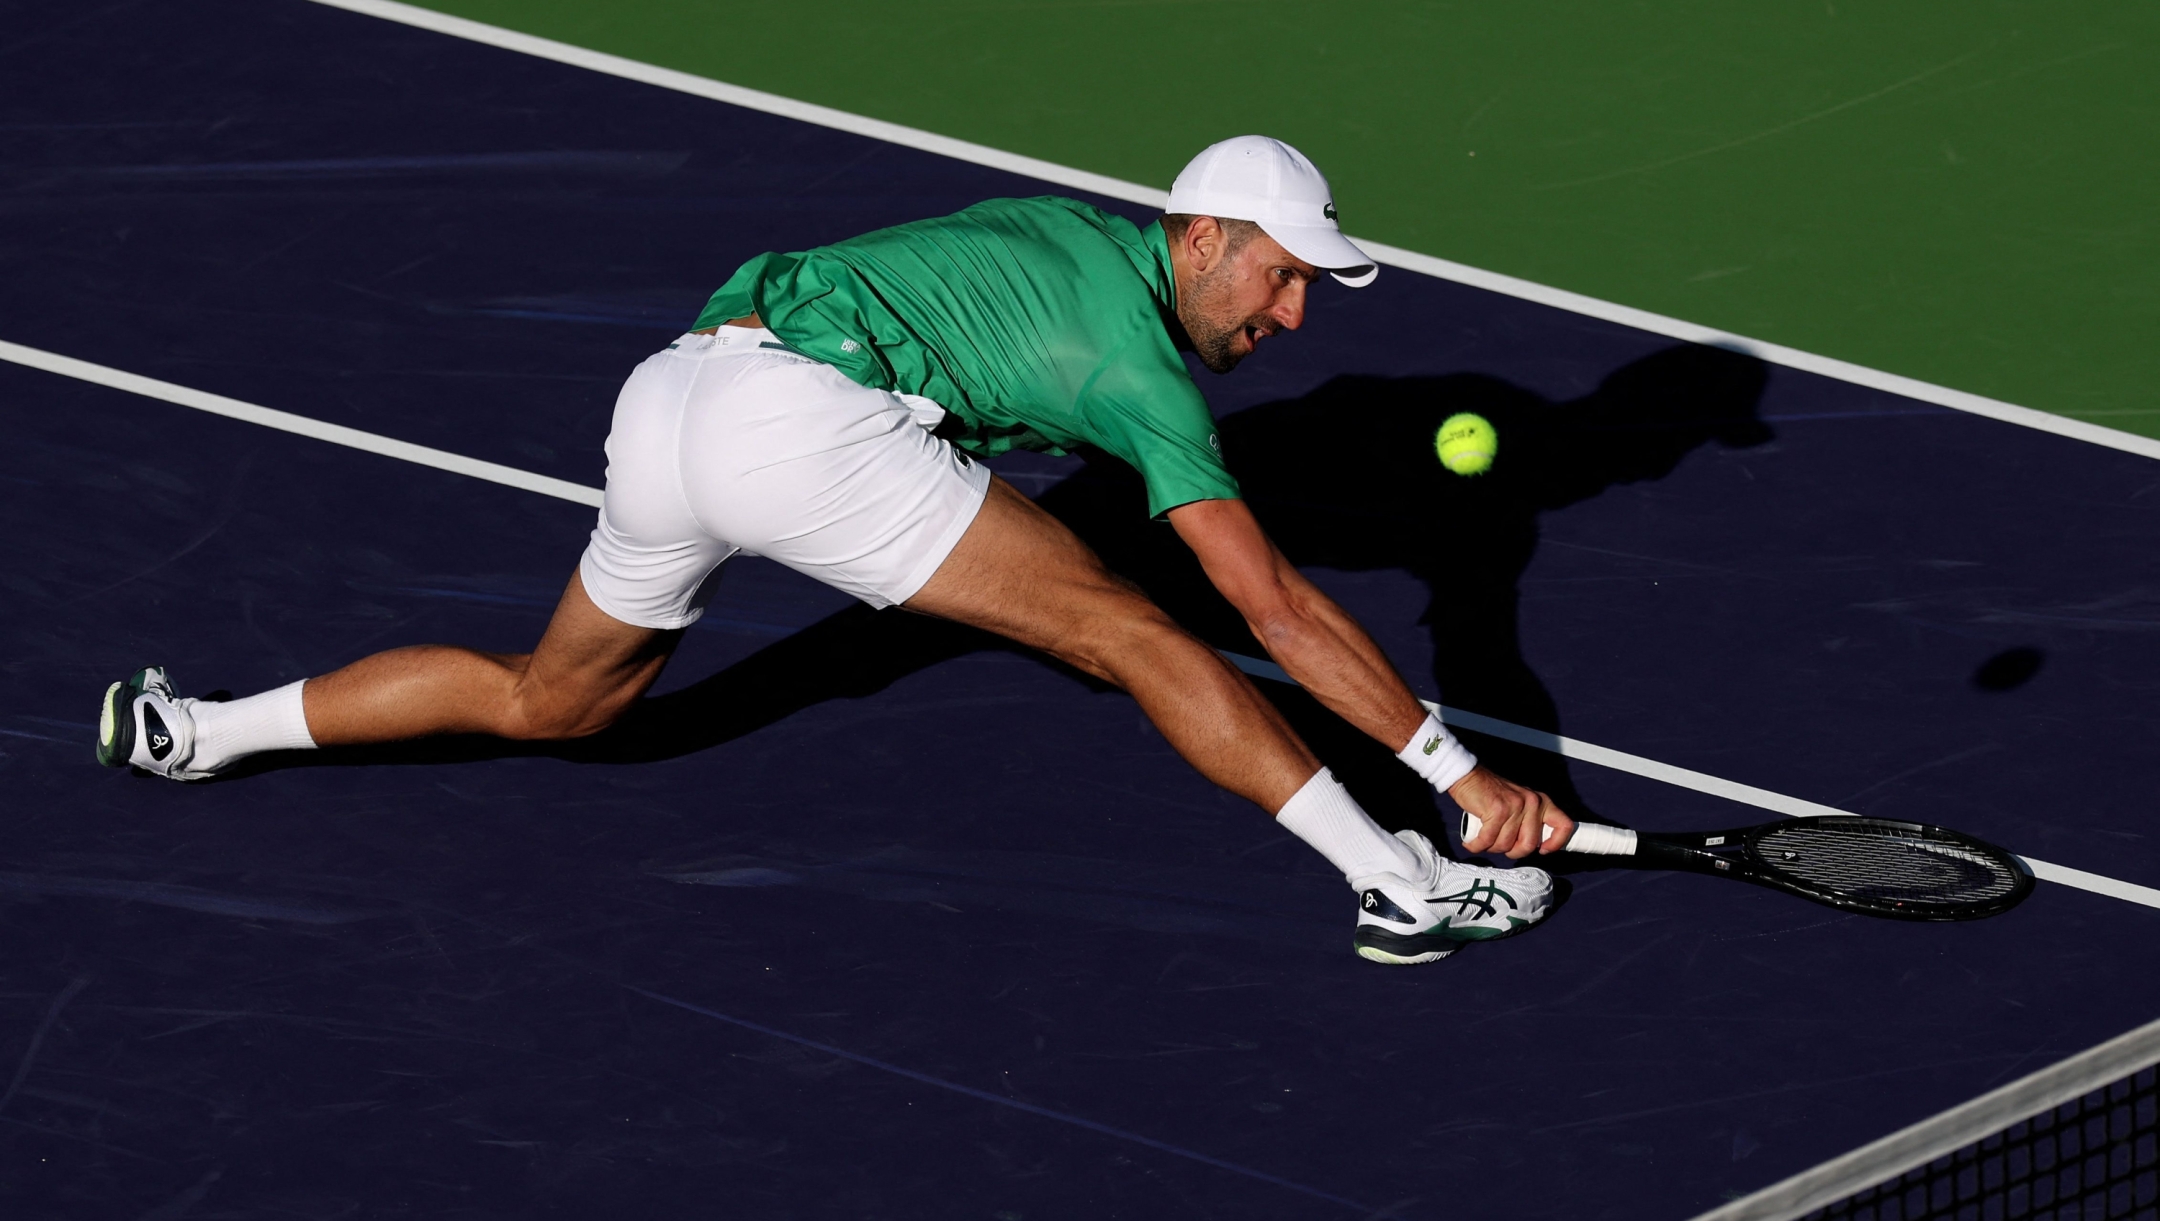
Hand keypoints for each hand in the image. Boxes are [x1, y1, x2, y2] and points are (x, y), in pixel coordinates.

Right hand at [1451, 766, 1572, 858]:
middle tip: (1501, 846)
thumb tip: (1535, 845)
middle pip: (1529, 844)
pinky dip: (1477, 845)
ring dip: (1491, 847)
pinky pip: (1488, 840)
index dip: (1556, 843)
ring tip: (1484, 839)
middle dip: (1512, 852)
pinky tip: (1472, 843)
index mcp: (1541, 802)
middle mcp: (1532, 803)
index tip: (1543, 850)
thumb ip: (1529, 820)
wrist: (1469, 777)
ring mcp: (1516, 806)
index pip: (1563, 825)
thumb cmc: (1491, 794)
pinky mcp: (1497, 810)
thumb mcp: (1519, 803)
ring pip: (1506, 844)